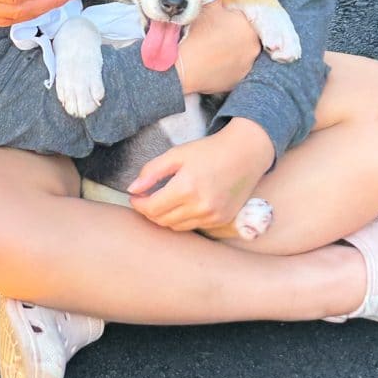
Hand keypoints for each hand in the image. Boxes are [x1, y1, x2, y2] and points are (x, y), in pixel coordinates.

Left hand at [128, 119, 275, 231]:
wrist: (245, 154)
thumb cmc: (209, 151)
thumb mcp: (177, 154)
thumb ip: (151, 171)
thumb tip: (132, 189)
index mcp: (186, 187)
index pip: (152, 208)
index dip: (139, 204)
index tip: (135, 196)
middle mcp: (200, 206)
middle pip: (162, 220)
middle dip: (149, 211)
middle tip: (146, 199)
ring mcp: (212, 216)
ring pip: (176, 227)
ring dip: (165, 217)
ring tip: (162, 202)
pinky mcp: (221, 221)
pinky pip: (193, 226)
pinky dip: (183, 219)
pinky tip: (182, 205)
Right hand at [175, 0, 261, 95]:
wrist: (181, 68)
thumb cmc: (193, 35)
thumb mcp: (206, 7)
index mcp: (249, 26)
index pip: (246, 14)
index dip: (234, 13)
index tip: (223, 15)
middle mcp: (254, 47)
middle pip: (246, 33)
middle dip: (235, 31)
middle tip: (217, 30)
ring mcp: (247, 66)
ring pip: (241, 51)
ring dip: (232, 48)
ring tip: (213, 46)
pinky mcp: (237, 80)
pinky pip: (234, 67)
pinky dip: (226, 63)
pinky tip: (212, 60)